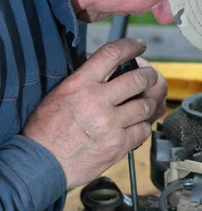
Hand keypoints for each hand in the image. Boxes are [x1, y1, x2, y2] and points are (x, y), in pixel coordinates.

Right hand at [22, 39, 167, 189]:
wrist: (43, 164)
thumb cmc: (46, 130)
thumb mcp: (60, 94)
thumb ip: (85, 80)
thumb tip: (106, 68)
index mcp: (81, 84)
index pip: (112, 54)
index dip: (131, 46)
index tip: (140, 46)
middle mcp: (98, 101)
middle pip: (139, 79)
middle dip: (150, 76)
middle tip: (151, 78)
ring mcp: (111, 124)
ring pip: (146, 105)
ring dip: (150, 102)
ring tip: (146, 102)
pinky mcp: (119, 145)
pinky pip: (144, 130)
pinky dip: (143, 126)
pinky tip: (137, 125)